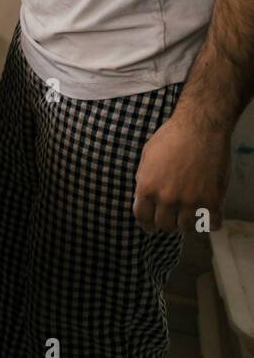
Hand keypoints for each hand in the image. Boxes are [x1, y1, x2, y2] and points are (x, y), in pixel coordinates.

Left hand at [133, 110, 229, 233]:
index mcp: (147, 187)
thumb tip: (144, 197)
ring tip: (190, 215)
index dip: (147, 225)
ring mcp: (191, 201)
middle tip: (173, 219)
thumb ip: (144, 180)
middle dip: (168, 224)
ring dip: (188, 224)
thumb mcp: (147, 158)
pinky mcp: (213, 200)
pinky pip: (212, 224)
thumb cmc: (172, 138)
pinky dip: (211, 221)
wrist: (200, 128)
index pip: (143, 218)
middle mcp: (167, 198)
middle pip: (165, 226)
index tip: (151, 228)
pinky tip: (209, 213)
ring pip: (187, 228)